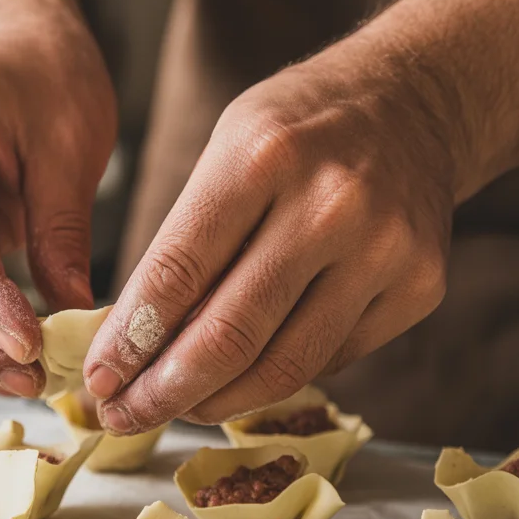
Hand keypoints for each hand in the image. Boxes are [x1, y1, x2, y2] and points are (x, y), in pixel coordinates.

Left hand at [82, 39, 457, 432]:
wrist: (416, 104)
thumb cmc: (300, 129)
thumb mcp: (226, 150)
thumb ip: (187, 242)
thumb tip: (133, 344)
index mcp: (263, 156)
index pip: (179, 272)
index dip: (130, 340)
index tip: (99, 379)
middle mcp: (330, 205)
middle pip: (230, 335)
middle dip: (164, 391)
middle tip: (125, 415)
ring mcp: (383, 250)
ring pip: (283, 366)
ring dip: (215, 402)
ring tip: (176, 408)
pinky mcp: (419, 287)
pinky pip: (329, 360)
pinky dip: (275, 379)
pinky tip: (241, 380)